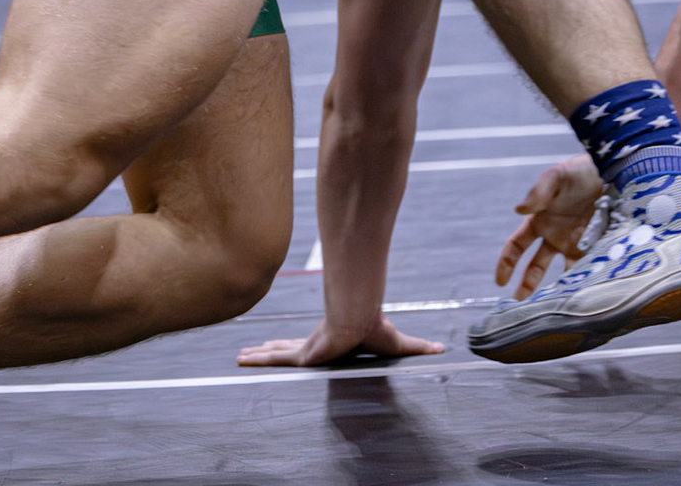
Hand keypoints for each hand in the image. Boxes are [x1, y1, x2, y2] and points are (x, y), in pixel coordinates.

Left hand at [236, 316, 443, 367]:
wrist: (362, 320)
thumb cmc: (376, 330)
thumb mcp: (398, 344)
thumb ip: (417, 347)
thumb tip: (442, 348)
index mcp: (331, 341)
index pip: (309, 345)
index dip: (295, 346)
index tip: (283, 345)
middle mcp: (314, 343)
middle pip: (286, 347)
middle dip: (268, 349)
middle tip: (249, 351)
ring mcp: (306, 347)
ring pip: (276, 353)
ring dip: (258, 355)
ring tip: (238, 356)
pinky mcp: (302, 352)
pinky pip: (275, 358)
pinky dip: (258, 359)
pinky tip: (242, 359)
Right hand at [495, 155, 604, 299]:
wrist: (615, 171)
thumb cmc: (581, 171)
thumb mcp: (557, 177)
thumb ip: (538, 193)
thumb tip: (519, 209)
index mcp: (539, 220)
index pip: (516, 246)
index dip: (506, 263)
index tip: (500, 281)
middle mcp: (554, 236)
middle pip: (535, 267)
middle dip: (526, 286)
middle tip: (520, 305)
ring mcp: (575, 243)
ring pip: (561, 273)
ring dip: (555, 290)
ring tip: (551, 309)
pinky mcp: (596, 247)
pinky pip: (586, 269)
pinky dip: (582, 282)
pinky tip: (580, 295)